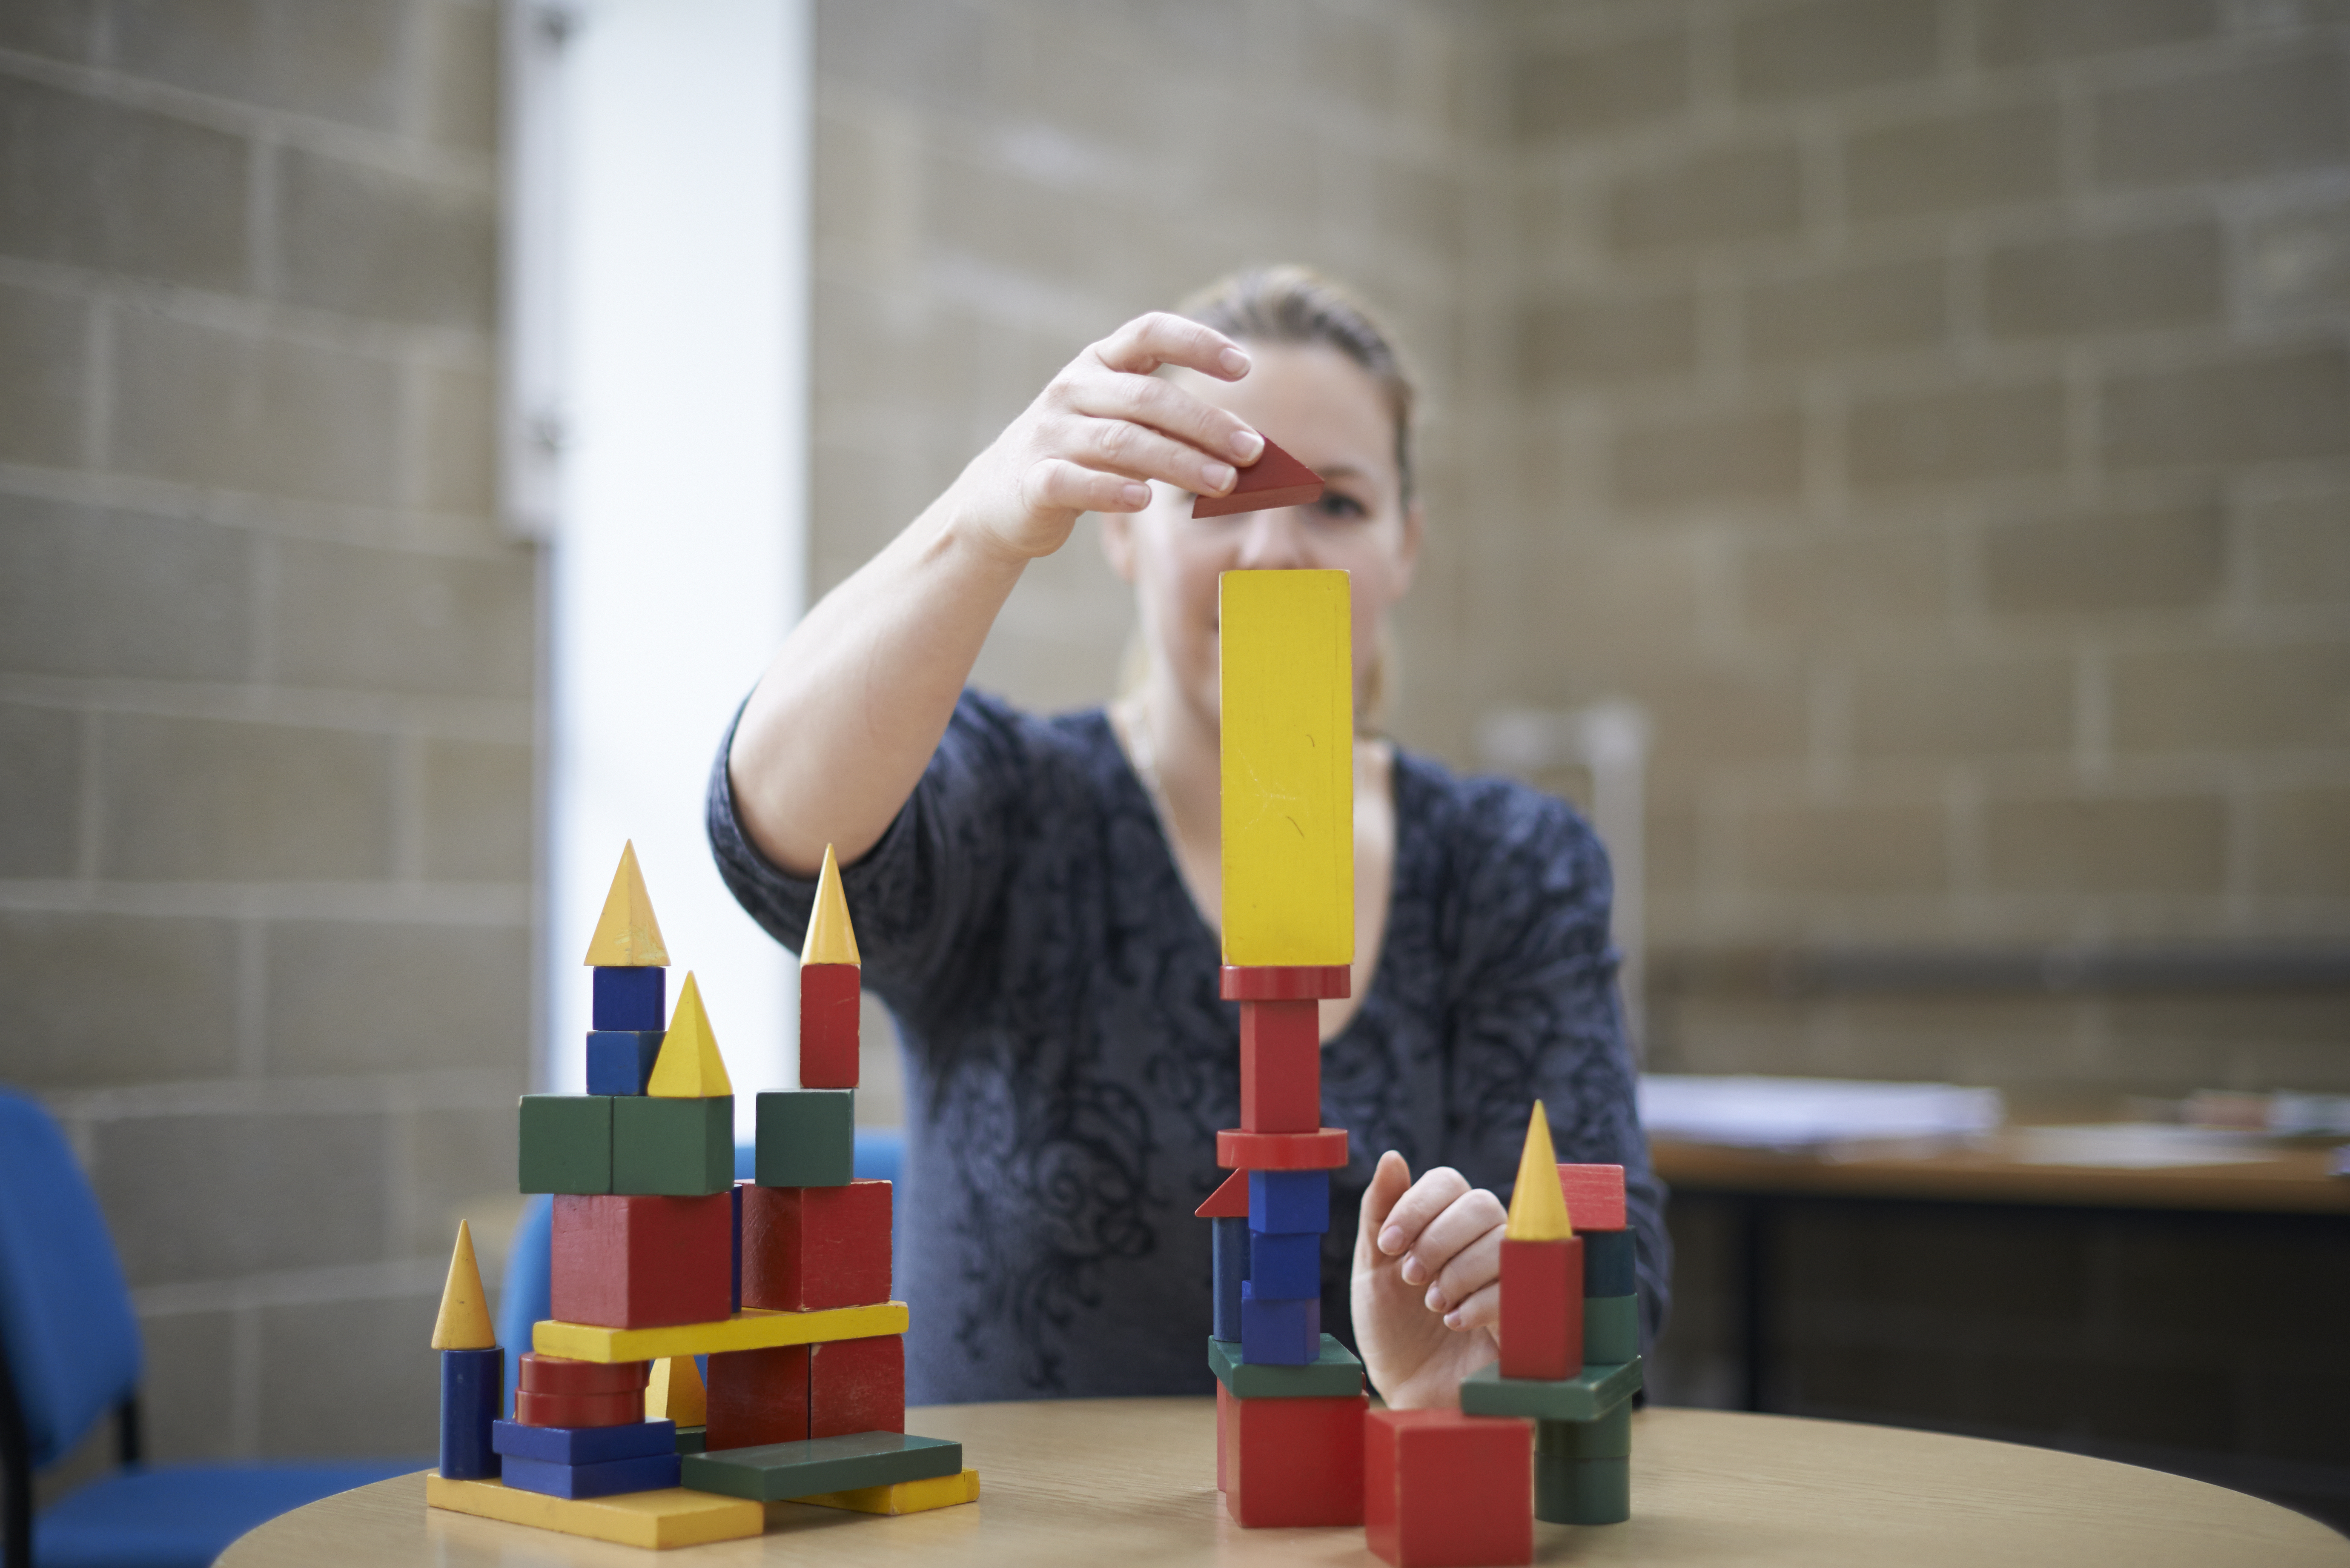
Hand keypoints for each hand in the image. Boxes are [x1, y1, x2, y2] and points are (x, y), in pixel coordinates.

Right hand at [940, 312, 1266, 561]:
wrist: (999, 498)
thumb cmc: (1082, 457)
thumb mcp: (1125, 428)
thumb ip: (1174, 430)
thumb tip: (1249, 451)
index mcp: (1099, 364)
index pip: (1150, 332)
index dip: (1198, 342)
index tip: (1244, 366)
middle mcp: (1072, 389)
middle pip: (1148, 398)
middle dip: (1207, 424)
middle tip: (1253, 451)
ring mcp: (1050, 433)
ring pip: (1121, 442)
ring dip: (1179, 462)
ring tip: (1225, 483)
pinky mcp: (1034, 480)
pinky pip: (1074, 482)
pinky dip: (1111, 491)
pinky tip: (1144, 502)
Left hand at [1350, 1150, 1505, 1407]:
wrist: (1409, 1395)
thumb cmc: (1393, 1332)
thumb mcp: (1372, 1271)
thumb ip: (1380, 1214)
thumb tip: (1391, 1156)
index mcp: (1446, 1225)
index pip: (1448, 1182)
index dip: (1417, 1205)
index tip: (1387, 1245)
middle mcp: (1484, 1242)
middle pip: (1480, 1203)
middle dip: (1437, 1237)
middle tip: (1411, 1276)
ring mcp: (1510, 1276)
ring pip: (1503, 1240)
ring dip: (1458, 1270)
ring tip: (1432, 1304)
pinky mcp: (1528, 1312)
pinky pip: (1519, 1286)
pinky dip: (1480, 1301)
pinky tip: (1454, 1322)